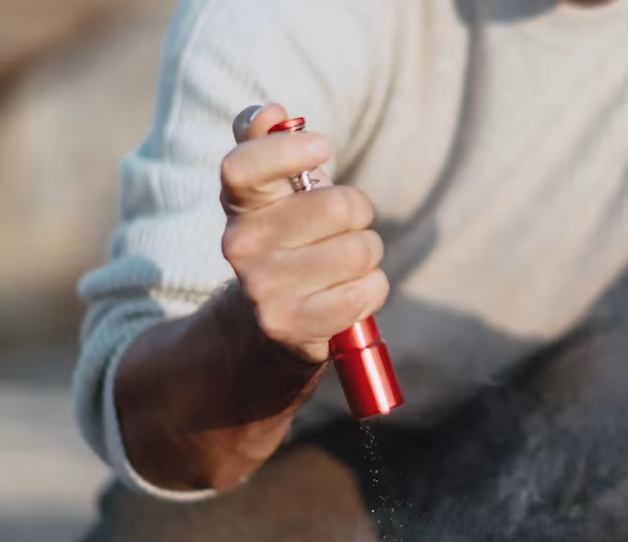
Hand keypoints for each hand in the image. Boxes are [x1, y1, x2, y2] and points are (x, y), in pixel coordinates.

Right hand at [220, 103, 388, 363]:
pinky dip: (373, 290)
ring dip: (368, 256)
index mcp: (239, 206)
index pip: (243, 165)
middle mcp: (241, 246)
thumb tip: (273, 112)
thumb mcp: (272, 199)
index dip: (290, 150)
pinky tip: (355, 292)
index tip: (326, 147)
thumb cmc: (286, 248)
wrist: (269, 330)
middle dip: (360, 214)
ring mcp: (264, 290)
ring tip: (349, 266)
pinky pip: (364, 291)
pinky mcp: (291, 326)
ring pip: (359, 251)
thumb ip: (265, 146)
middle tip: (348, 229)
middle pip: (338, 208)